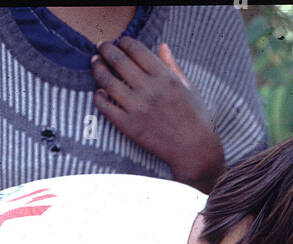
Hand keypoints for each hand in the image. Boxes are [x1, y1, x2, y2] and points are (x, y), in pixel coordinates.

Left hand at [91, 38, 223, 190]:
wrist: (196, 152)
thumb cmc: (196, 119)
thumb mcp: (189, 88)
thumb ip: (173, 66)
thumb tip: (162, 46)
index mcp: (164, 77)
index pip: (136, 49)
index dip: (124, 42)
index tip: (120, 42)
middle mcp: (149, 90)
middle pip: (118, 60)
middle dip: (106, 49)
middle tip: (101, 47)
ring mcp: (137, 108)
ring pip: (107, 81)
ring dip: (98, 68)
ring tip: (96, 63)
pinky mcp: (129, 126)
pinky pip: (105, 107)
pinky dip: (98, 97)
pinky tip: (100, 93)